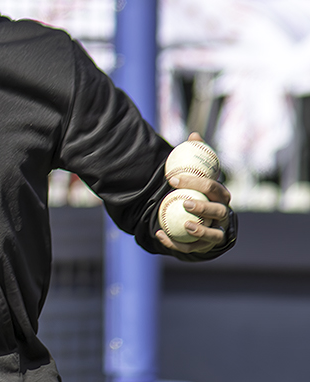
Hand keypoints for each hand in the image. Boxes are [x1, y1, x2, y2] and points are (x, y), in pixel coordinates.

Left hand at [155, 132, 231, 253]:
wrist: (201, 217)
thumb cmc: (199, 192)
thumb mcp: (197, 175)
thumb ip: (196, 156)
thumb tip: (193, 134)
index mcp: (221, 195)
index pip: (212, 187)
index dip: (194, 182)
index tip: (173, 179)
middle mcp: (223, 214)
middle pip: (217, 210)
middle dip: (203, 206)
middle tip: (185, 202)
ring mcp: (216, 231)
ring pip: (212, 234)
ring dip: (200, 230)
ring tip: (186, 224)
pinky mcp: (206, 246)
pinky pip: (190, 247)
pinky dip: (175, 243)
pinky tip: (158, 234)